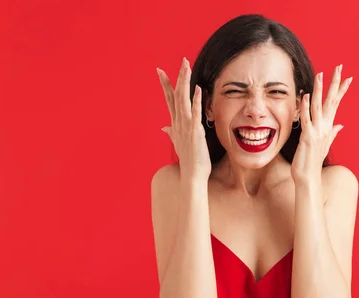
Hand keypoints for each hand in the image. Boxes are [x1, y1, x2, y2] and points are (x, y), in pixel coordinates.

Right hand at [157, 57, 210, 181]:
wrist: (192, 175)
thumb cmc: (189, 160)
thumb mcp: (178, 143)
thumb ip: (171, 133)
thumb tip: (163, 127)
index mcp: (176, 124)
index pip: (169, 100)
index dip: (165, 85)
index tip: (160, 71)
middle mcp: (178, 123)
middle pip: (175, 96)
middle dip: (177, 78)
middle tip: (181, 61)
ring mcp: (185, 127)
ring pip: (183, 100)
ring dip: (185, 83)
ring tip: (186, 67)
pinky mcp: (194, 132)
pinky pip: (195, 114)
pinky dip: (196, 101)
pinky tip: (198, 89)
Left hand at [291, 65, 351, 183]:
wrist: (308, 178)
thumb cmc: (312, 162)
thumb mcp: (323, 145)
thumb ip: (332, 133)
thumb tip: (340, 125)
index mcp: (328, 127)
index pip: (336, 104)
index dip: (342, 90)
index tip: (348, 77)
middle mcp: (325, 127)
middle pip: (331, 101)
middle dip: (335, 83)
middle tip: (339, 67)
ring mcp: (317, 132)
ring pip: (319, 106)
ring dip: (320, 90)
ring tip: (321, 74)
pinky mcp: (308, 137)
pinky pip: (306, 119)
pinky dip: (306, 107)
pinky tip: (306, 96)